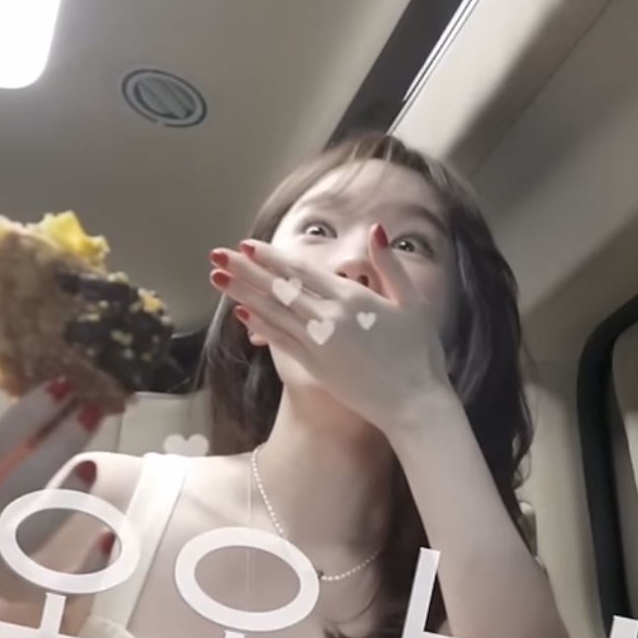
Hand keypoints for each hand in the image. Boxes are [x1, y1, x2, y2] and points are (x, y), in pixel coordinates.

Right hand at [0, 379, 106, 610]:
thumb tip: (50, 405)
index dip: (27, 415)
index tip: (62, 385)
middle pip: (17, 486)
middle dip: (58, 446)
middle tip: (91, 412)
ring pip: (36, 532)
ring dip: (68, 494)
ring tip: (91, 462)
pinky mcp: (13, 598)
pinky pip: (59, 585)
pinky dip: (88, 565)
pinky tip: (110, 537)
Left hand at [209, 228, 449, 435]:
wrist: (413, 406)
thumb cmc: (420, 356)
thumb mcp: (413, 304)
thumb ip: (390, 266)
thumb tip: (375, 230)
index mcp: (353, 299)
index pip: (303, 271)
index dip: (273, 257)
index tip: (249, 244)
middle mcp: (329, 319)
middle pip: (279, 289)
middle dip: (246, 269)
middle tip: (217, 253)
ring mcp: (318, 345)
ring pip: (272, 313)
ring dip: (242, 293)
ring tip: (217, 277)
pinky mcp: (315, 368)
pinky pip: (280, 341)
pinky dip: (259, 325)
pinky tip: (241, 313)